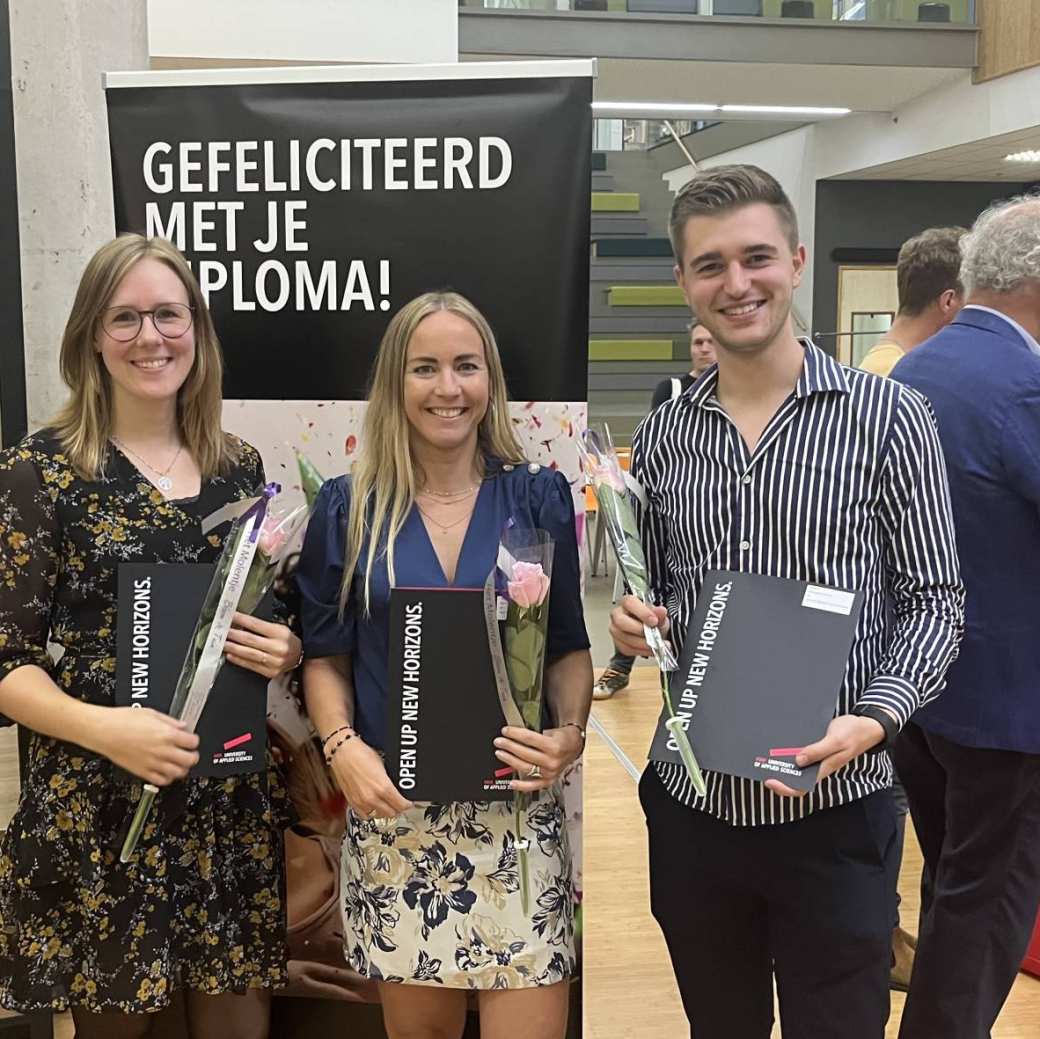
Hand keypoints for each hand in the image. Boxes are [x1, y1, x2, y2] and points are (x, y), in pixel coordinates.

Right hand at [92, 706, 199, 786]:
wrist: (102, 730)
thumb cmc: (122, 720)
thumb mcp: (151, 713)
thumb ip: (170, 721)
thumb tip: (183, 725)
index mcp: (167, 734)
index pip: (193, 742)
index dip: (194, 741)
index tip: (191, 740)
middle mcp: (162, 750)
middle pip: (189, 760)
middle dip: (193, 757)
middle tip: (191, 754)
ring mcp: (152, 762)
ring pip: (178, 773)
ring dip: (182, 769)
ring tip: (181, 764)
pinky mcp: (142, 771)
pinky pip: (160, 781)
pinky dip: (167, 778)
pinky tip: (166, 772)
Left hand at [224, 613, 301, 678]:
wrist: (299, 656)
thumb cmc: (287, 641)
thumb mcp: (279, 628)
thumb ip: (262, 627)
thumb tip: (240, 625)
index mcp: (280, 633)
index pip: (257, 625)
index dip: (242, 620)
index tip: (231, 617)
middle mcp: (278, 647)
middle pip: (251, 640)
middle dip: (234, 635)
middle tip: (223, 632)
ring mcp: (275, 661)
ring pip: (250, 654)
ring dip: (234, 648)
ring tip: (224, 644)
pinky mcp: (271, 672)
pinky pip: (251, 666)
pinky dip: (239, 660)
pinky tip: (231, 656)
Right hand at [328, 737, 413, 819]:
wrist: (343, 753)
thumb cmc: (361, 754)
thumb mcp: (384, 765)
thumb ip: (391, 780)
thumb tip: (399, 787)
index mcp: (383, 787)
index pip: (401, 805)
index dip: (408, 805)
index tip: (409, 803)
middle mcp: (372, 798)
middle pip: (392, 813)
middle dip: (398, 809)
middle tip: (399, 803)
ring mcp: (361, 802)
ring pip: (379, 816)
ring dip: (385, 812)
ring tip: (387, 805)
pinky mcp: (352, 802)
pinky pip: (365, 815)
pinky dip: (371, 812)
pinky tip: (374, 806)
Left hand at [493, 725, 584, 791]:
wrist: (574, 747)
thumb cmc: (562, 737)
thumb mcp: (551, 730)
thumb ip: (534, 734)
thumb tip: (514, 734)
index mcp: (554, 746)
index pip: (529, 739)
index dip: (515, 734)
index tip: (505, 731)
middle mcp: (552, 761)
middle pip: (525, 753)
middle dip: (509, 746)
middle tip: (499, 741)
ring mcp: (550, 773)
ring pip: (526, 768)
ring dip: (510, 761)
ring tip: (500, 754)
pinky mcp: (549, 781)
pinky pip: (533, 785)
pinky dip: (521, 786)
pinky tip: (511, 783)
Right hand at [609, 594, 669, 657]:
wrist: (649, 631)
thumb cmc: (650, 619)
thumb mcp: (658, 615)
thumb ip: (659, 614)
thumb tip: (661, 611)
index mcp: (627, 603)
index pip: (630, 603)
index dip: (642, 612)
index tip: (654, 621)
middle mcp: (618, 615)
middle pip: (621, 622)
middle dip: (639, 630)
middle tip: (653, 634)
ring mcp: (616, 629)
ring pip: (624, 638)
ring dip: (642, 643)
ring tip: (656, 645)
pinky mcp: (618, 643)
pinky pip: (627, 649)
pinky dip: (641, 651)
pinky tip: (650, 649)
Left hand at [765, 714, 885, 797]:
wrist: (866, 725)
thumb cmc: (853, 733)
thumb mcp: (836, 741)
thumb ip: (818, 751)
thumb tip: (798, 761)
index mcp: (823, 768)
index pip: (802, 787)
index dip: (785, 788)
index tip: (770, 780)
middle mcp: (818, 766)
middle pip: (795, 778)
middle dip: (778, 775)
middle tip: (761, 766)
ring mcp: (817, 758)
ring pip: (796, 766)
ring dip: (782, 762)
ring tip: (765, 755)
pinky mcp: (817, 748)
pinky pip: (801, 753)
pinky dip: (789, 751)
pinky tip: (779, 743)